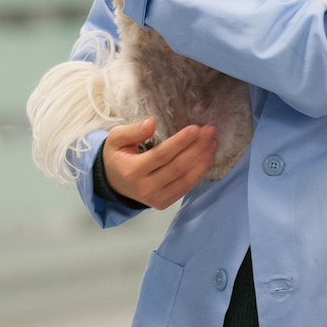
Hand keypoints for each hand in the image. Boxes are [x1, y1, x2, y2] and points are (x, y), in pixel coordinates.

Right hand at [101, 118, 216, 209]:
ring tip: (213, 142)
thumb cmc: (117, 157)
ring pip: (186, 179)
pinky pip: (186, 187)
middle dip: (197, 148)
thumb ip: (132, 131)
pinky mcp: (164, 203)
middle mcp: (145, 188)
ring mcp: (156, 198)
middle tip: (209, 131)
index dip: (180, 142)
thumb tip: (151, 123)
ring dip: (202, 160)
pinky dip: (199, 172)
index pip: (161, 155)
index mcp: (132, 171)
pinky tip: (207, 157)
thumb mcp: (116, 139)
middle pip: (177, 167)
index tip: (196, 128)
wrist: (113, 183)